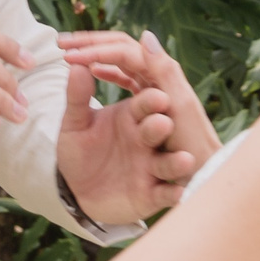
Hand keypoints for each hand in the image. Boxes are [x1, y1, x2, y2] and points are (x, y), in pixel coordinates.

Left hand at [55, 29, 222, 226]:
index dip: (151, 100)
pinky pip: (164, 193)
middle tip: (163, 123)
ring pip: (169, 162)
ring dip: (176, 161)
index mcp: (133, 116)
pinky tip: (178, 193)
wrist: (77, 190)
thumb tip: (75, 66)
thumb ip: (77, 97)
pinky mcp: (151, 194)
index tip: (156, 97)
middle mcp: (147, 139)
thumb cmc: (81, 151)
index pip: (146, 102)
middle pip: (160, 129)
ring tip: (184, 160)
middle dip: (161, 126)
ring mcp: (152, 167)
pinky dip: (172, 193)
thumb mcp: (76, 124)